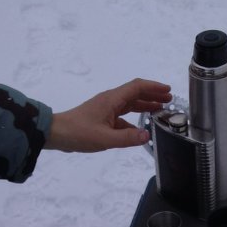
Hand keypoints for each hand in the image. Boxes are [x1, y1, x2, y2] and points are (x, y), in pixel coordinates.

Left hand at [46, 78, 171, 151]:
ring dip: (144, 106)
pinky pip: (122, 117)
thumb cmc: (79, 133)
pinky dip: (133, 120)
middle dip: (152, 95)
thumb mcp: (105, 138)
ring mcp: (106, 109)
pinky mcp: (103, 118)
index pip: (137, 87)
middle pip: (135, 94)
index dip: (153, 87)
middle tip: (168, 100)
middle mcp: (111, 101)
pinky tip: (140, 130)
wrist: (58, 133)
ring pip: (129, 104)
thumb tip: (147, 136)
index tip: (167, 91)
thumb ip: (127, 139)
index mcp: (112, 100)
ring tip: (159, 110)